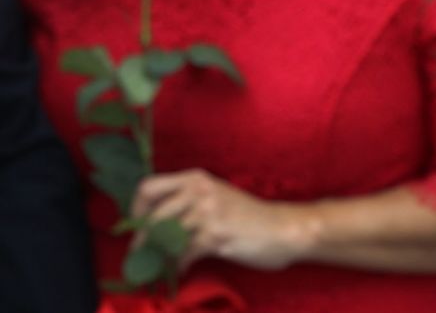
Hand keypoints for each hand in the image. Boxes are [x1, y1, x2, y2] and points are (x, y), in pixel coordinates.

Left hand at [132, 169, 313, 270]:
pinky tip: (184, 270)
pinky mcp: (215, 235)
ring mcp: (207, 212)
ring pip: (165, 238)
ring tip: (164, 265)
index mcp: (197, 179)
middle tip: (144, 256)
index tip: (140, 227)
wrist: (285, 229)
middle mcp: (199, 191)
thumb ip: (187, 203)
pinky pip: (183, 255)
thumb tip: (151, 224)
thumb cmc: (250, 216)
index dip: (136, 210)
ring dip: (161, 257)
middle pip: (151, 218)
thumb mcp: (216, 198)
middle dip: (144, 242)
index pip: (148, 187)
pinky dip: (179, 266)